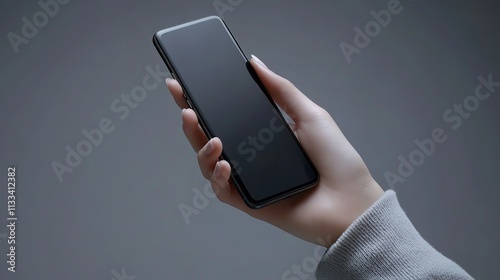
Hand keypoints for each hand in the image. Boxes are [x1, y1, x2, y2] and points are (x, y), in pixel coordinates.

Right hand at [166, 55, 383, 246]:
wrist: (349, 201)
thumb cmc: (336, 160)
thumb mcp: (309, 114)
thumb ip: (281, 90)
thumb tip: (256, 63)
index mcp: (261, 134)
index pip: (224, 115)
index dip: (200, 102)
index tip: (181, 85)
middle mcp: (250, 155)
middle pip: (208, 138)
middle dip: (191, 122)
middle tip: (185, 107)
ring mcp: (247, 179)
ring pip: (208, 164)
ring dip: (202, 149)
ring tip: (213, 139)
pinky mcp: (248, 201)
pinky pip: (221, 190)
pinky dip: (218, 177)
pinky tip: (226, 164)